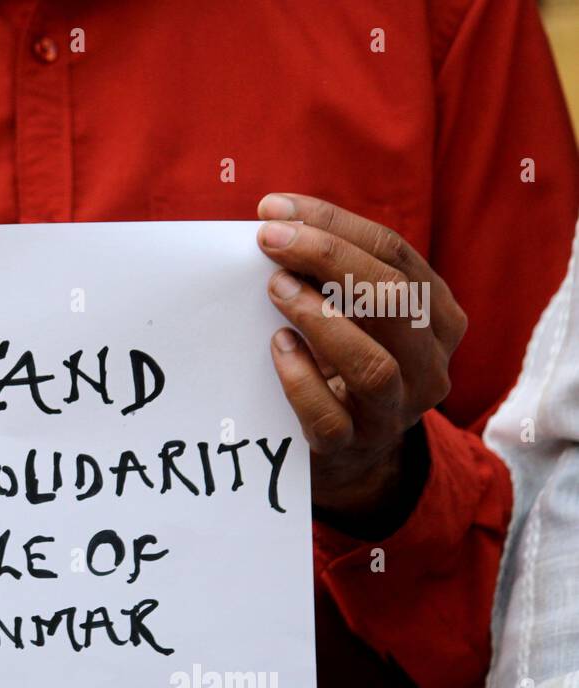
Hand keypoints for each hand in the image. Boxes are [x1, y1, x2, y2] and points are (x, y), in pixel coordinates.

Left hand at [256, 193, 466, 531]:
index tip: (275, 209)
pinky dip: (300, 378)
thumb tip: (277, 224)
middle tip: (271, 240)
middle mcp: (429, 365)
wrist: (346, 456)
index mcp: (438, 318)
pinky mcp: (350, 448)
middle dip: (329, 259)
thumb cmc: (342, 365)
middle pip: (394, 300)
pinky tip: (277, 347)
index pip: (396, 256)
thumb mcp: (354, 316)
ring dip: (320, 318)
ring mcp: (393, 412)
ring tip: (276, 288)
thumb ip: (332, 275)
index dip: (336, 226)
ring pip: (373, 365)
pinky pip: (329, 416)